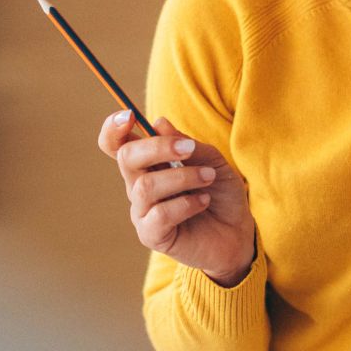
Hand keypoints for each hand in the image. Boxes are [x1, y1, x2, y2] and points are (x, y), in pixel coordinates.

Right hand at [98, 112, 257, 284]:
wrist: (237, 232)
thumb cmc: (221, 193)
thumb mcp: (213, 162)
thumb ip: (189, 145)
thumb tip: (159, 123)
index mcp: (148, 164)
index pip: (116, 144)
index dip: (113, 129)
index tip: (129, 115)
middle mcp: (138, 185)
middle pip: (126, 158)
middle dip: (157, 147)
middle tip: (189, 149)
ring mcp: (142, 211)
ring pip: (145, 187)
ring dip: (182, 177)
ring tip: (208, 178)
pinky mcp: (151, 235)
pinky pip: (160, 215)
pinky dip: (186, 204)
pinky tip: (204, 201)